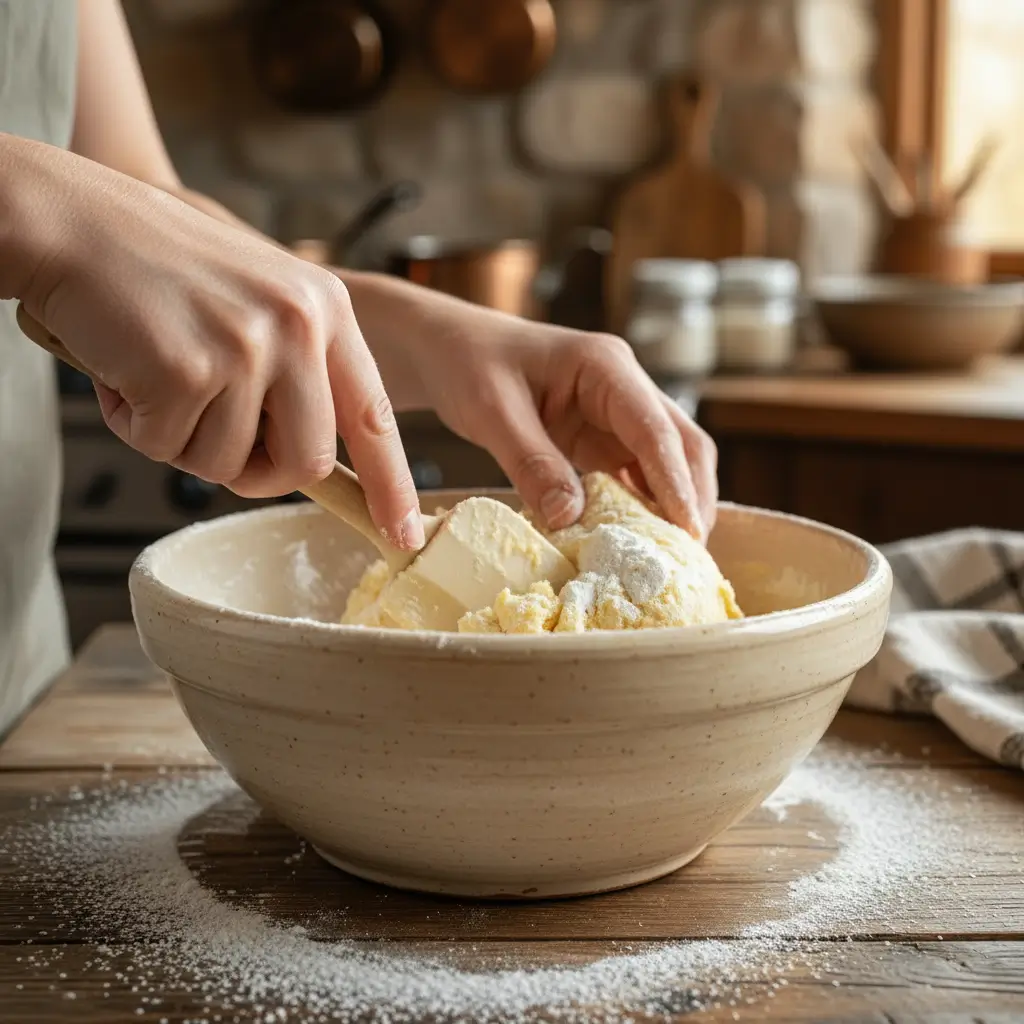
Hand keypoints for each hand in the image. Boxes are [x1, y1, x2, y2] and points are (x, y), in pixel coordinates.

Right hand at [1, 137, 421, 548]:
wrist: (73, 219)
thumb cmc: (160, 267)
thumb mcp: (259, 301)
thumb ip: (296, 372)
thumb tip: (310, 458)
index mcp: (326, 310)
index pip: (375, 415)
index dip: (391, 484)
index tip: (404, 532)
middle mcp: (298, 326)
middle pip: (308, 461)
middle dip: (258, 473)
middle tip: (212, 439)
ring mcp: (246, 348)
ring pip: (229, 464)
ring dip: (184, 440)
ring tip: (158, 376)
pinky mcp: (187, 371)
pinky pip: (169, 449)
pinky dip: (137, 425)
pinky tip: (125, 370)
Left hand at [345, 275, 716, 539]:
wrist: (448, 347)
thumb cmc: (469, 364)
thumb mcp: (492, 411)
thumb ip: (531, 462)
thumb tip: (570, 518)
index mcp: (605, 366)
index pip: (655, 430)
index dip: (675, 483)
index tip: (689, 531)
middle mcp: (623, 387)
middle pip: (682, 445)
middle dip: (692, 498)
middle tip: (689, 557)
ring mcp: (616, 414)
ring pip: (666, 463)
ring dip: (672, 506)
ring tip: (672, 560)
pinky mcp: (600, 438)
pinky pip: (634, 475)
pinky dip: (641, 508)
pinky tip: (636, 543)